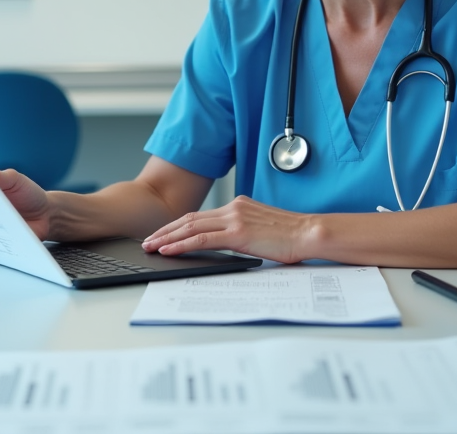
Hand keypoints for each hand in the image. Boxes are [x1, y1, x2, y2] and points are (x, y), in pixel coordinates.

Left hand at [141, 195, 317, 263]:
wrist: (309, 232)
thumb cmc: (292, 236)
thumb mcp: (262, 229)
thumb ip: (243, 231)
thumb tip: (229, 244)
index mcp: (238, 206)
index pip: (200, 216)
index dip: (178, 225)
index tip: (163, 234)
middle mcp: (233, 208)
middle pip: (189, 219)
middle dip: (165, 230)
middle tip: (147, 240)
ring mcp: (234, 219)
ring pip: (190, 227)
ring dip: (167, 238)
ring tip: (151, 246)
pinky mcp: (238, 233)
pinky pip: (202, 239)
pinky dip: (182, 244)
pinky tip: (169, 250)